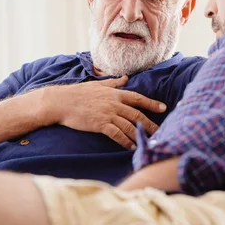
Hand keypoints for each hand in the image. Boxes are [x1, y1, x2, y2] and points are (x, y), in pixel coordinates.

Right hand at [49, 76, 165, 149]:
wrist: (61, 102)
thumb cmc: (78, 93)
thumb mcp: (98, 85)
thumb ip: (114, 83)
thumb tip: (126, 77)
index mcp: (115, 94)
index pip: (138, 98)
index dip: (151, 103)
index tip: (163, 108)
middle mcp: (114, 104)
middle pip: (137, 115)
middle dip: (150, 124)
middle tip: (161, 131)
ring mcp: (108, 114)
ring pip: (129, 126)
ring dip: (139, 135)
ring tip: (148, 142)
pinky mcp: (100, 124)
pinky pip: (117, 134)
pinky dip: (125, 141)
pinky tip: (131, 147)